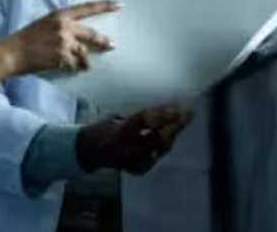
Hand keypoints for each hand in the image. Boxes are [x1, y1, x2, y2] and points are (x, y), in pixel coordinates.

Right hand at [5, 1, 118, 74]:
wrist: (13, 52)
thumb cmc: (25, 38)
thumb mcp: (44, 23)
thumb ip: (61, 25)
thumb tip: (76, 34)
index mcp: (60, 15)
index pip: (87, 8)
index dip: (104, 6)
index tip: (119, 5)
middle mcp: (64, 27)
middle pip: (92, 35)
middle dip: (102, 42)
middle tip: (110, 45)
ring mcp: (64, 43)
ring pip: (84, 53)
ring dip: (85, 61)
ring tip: (83, 65)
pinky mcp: (62, 57)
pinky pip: (75, 64)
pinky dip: (73, 68)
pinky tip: (68, 68)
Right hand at [77, 104, 192, 173]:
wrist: (89, 152)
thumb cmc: (102, 130)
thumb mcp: (115, 119)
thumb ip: (136, 120)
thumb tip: (161, 113)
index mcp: (120, 131)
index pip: (145, 120)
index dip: (163, 113)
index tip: (177, 106)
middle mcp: (128, 148)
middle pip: (159, 137)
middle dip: (175, 125)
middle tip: (187, 115)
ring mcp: (134, 161)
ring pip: (161, 149)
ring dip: (171, 136)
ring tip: (179, 124)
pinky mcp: (137, 169)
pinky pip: (155, 157)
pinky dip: (161, 148)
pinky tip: (166, 140)